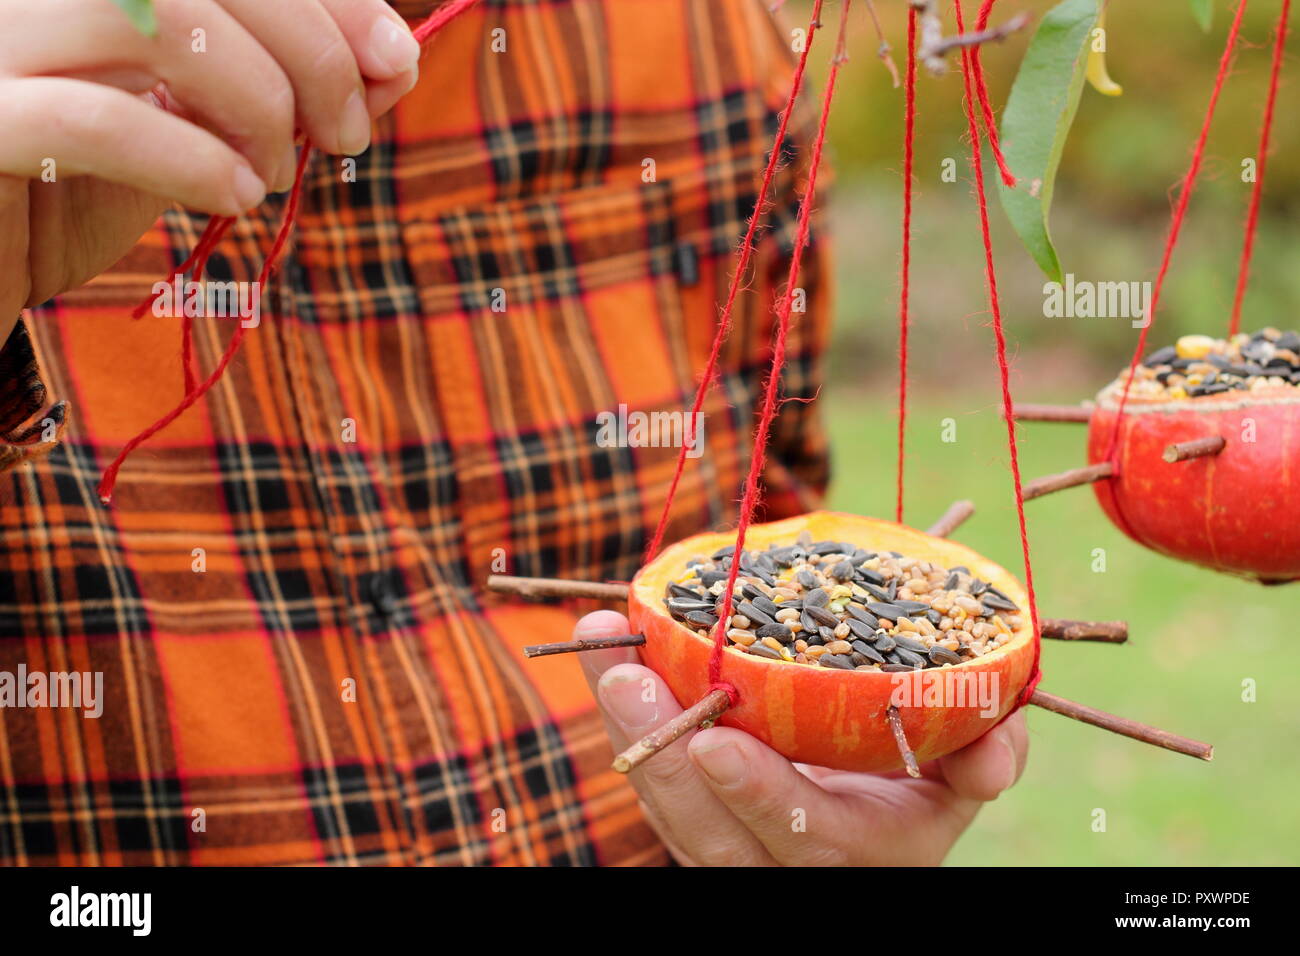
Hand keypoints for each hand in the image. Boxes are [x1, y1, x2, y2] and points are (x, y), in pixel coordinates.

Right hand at [0, 0, 422, 325]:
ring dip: (256, 99)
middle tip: (348, 135)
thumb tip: (398, 60)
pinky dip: (192, 159)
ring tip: (274, 172)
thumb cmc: (75, 183)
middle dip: (312, 50)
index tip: (394, 58)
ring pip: (153, 17)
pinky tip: (235, 195)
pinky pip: (97, 122)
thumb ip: (284, 87)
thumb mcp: (193, 124)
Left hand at [577, 610, 1028, 865]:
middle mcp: (785, 862)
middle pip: (709, 833)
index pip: (805, 837)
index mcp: (861, 851)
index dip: (761, 796)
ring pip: (666, 806)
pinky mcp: (693, 815)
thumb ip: (982, 754)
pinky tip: (606, 649)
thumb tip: (993, 742)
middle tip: (631, 677)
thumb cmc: (918, 776)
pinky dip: (625, 716)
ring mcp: (731, 844)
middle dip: (662, 754)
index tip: (716, 746)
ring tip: (605, 646)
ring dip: (629, 726)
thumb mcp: (960, 776)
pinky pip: (652, 780)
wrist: (870, 812)